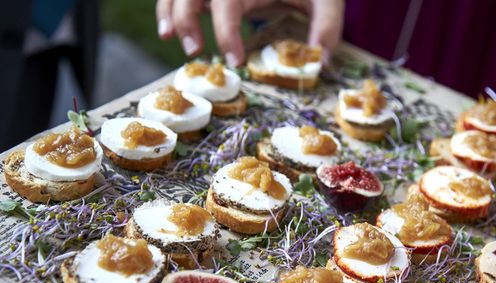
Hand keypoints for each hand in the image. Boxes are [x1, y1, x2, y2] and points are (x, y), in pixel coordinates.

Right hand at [155, 0, 343, 65]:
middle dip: (187, 19)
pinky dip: (167, 9)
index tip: (235, 61)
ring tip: (173, 40)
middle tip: (196, 51)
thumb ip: (326, 25)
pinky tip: (168, 31)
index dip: (227, 31)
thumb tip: (319, 61)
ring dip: (170, 13)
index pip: (228, 1)